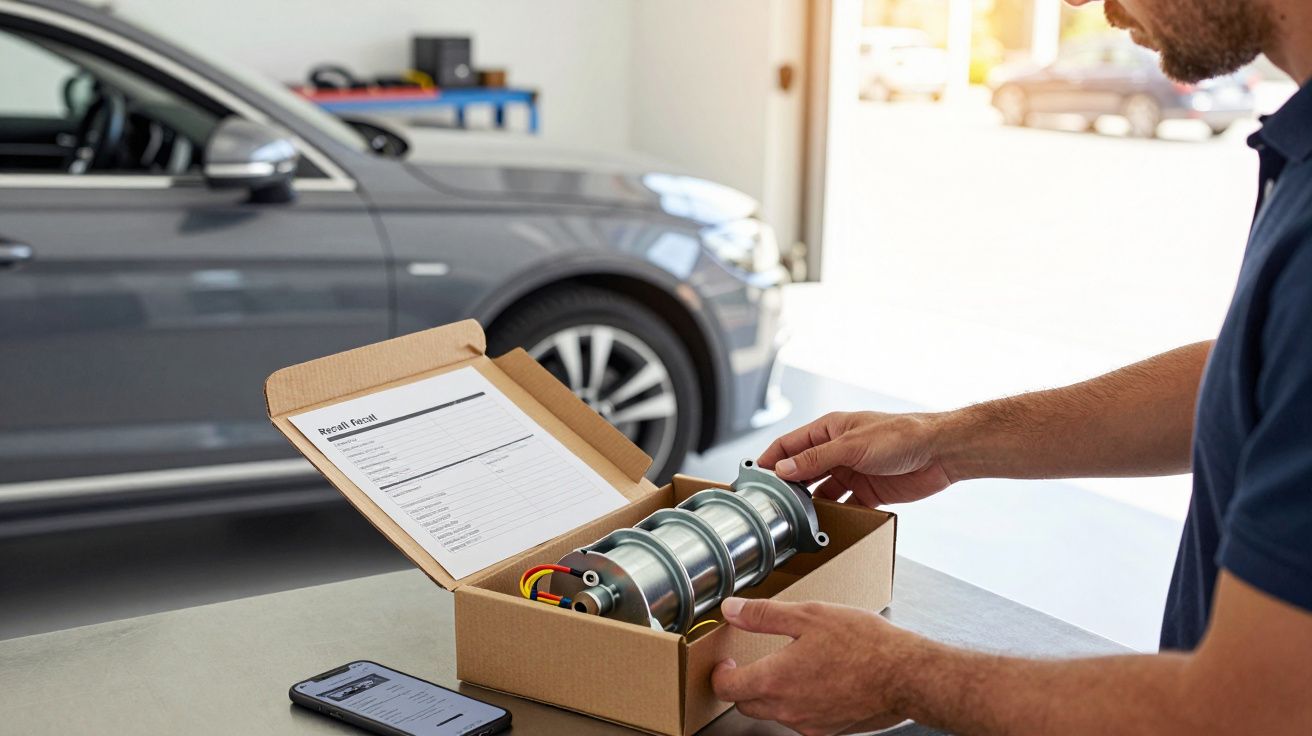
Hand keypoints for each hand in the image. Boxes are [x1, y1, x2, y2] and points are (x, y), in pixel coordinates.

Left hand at [710, 597, 918, 735]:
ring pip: (774, 713)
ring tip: (790, 666)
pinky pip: (802, 718)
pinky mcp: (829, 730)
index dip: (720, 675)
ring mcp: (809, 723)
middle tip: (749, 664)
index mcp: (775, 680)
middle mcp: (788, 709)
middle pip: (747, 705)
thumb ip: (764, 615)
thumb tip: (732, 610)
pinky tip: (816, 679)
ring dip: (772, 693)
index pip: (727, 688)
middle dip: (743, 685)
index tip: (725, 662)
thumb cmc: (863, 644)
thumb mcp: (808, 615)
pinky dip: (799, 701)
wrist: (906, 675)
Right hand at [757, 411, 953, 505]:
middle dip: (786, 487)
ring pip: (820, 491)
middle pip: (802, 471)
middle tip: (770, 505)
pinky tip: (826, 526)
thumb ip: (815, 459)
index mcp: (829, 430)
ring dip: (810, 505)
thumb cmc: (901, 435)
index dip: (769, 460)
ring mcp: (851, 472)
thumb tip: (783, 469)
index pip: (788, 445)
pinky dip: (834, 516)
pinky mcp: (867, 491)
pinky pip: (843, 506)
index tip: (751, 478)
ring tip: (796, 520)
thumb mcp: (851, 447)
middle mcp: (837, 451)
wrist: (941, 453)